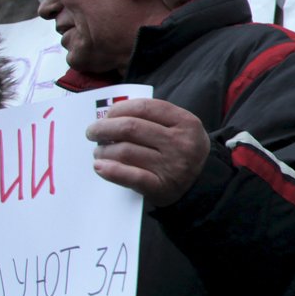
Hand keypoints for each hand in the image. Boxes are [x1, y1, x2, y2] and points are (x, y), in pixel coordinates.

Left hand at [86, 98, 209, 206]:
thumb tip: (110, 116)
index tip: (107, 115)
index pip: (144, 107)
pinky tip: (99, 166)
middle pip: (130, 128)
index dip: (119, 109)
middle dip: (103, 128)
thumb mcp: (179, 128)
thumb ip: (153, 117)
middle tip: (93, 132)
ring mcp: (172, 166)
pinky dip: (111, 171)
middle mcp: (180, 143)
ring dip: (103, 150)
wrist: (201, 184)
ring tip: (99, 151)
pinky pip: (130, 176)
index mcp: (186, 122)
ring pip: (124, 151)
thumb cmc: (181, 150)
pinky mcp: (161, 187)